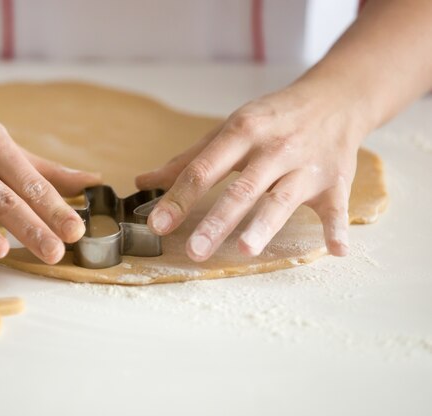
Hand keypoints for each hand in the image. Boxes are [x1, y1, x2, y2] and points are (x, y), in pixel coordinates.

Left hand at [136, 84, 367, 260]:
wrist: (334, 98)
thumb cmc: (273, 117)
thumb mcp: (230, 129)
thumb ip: (189, 159)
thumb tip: (144, 181)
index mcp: (242, 132)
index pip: (204, 169)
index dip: (179, 198)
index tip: (157, 225)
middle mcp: (273, 149)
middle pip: (241, 189)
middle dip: (217, 220)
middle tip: (195, 249)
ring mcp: (305, 167)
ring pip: (282, 199)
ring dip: (265, 225)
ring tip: (246, 249)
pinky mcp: (336, 182)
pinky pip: (337, 208)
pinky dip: (338, 228)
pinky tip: (335, 250)